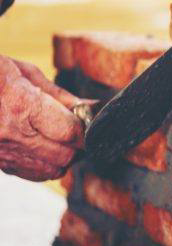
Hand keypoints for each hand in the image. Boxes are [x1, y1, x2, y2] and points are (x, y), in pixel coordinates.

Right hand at [0, 56, 84, 180]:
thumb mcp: (23, 72)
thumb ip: (58, 95)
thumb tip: (88, 106)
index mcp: (21, 106)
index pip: (70, 132)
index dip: (85, 127)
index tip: (87, 120)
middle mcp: (10, 134)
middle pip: (64, 155)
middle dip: (77, 144)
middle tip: (76, 129)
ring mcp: (0, 152)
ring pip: (50, 170)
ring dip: (62, 157)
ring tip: (60, 139)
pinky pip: (29, 173)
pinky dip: (43, 165)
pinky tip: (41, 147)